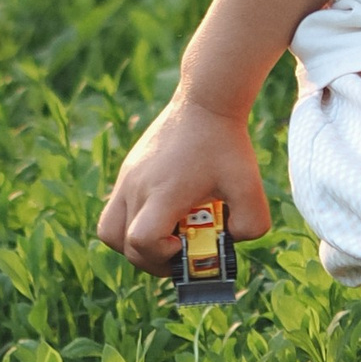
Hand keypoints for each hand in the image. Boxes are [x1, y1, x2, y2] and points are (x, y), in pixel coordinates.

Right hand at [97, 94, 273, 272]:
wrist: (205, 102)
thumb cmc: (227, 144)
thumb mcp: (251, 186)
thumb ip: (251, 224)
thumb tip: (230, 244)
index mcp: (163, 192)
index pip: (140, 241)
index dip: (160, 255)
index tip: (183, 245)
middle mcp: (137, 187)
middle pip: (121, 244)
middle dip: (151, 260)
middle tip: (178, 253)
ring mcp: (127, 178)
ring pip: (109, 230)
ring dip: (132, 245)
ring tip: (164, 237)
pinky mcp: (127, 172)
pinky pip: (116, 210)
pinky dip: (133, 223)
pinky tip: (166, 211)